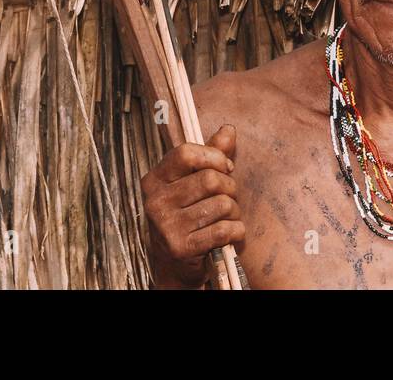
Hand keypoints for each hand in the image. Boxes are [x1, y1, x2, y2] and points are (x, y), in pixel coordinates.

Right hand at [140, 125, 244, 288]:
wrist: (173, 262)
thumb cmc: (187, 213)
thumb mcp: (193, 180)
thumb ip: (211, 154)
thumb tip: (228, 130)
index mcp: (155, 179)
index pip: (187, 153)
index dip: (214, 157)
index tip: (225, 168)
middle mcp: (156, 201)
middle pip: (211, 180)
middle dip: (230, 188)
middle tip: (228, 197)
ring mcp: (166, 226)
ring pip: (222, 204)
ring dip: (234, 212)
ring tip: (227, 217)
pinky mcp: (181, 248)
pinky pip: (224, 230)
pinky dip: (236, 230)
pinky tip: (231, 232)